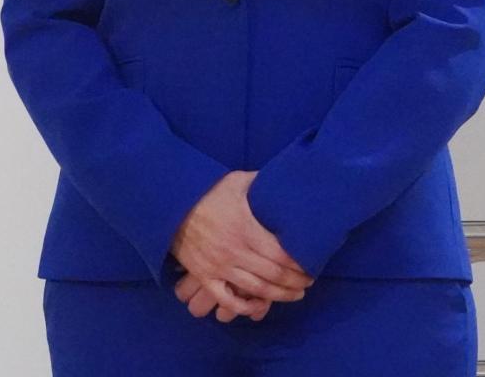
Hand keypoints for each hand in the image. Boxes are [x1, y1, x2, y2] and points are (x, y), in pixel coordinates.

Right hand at [169, 171, 313, 319]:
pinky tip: (259, 307)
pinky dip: (244, 307)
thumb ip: (263, 182)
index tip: (312, 265)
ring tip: (294, 295)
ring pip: (255, 289)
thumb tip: (286, 177)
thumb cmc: (209, 192)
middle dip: (295, 282)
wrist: (172, 206)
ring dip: (278, 295)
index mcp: (247, 229)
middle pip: (273, 275)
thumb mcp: (239, 181)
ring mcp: (220, 267)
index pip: (281, 254)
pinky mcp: (205, 276)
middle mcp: (235, 252)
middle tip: (308, 283)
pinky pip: (227, 299)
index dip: (300, 264)